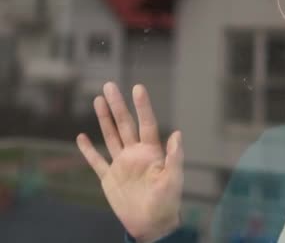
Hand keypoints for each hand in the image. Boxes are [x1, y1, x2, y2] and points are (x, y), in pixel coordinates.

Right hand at [76, 82, 183, 241]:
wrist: (151, 223)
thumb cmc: (167, 201)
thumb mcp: (173, 179)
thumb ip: (174, 157)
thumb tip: (178, 134)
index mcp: (151, 152)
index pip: (147, 123)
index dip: (143, 106)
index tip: (138, 88)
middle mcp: (135, 153)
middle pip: (124, 124)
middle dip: (117, 105)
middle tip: (109, 86)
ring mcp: (121, 164)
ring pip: (110, 136)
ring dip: (104, 119)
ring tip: (98, 100)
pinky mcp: (109, 178)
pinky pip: (96, 161)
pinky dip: (88, 150)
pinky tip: (81, 137)